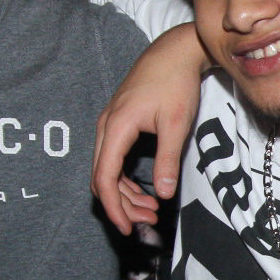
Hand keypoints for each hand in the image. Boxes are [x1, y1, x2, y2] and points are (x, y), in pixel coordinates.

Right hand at [91, 24, 208, 232]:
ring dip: (125, 193)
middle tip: (147, 221)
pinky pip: (113, 158)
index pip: (105, 177)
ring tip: (151, 209)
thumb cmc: (176, 83)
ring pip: (107, 169)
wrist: (175, 51)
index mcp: (116, 127)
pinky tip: (146, 189)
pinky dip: (126, 177)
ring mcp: (110, 124)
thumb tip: (163, 194)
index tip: (127, 228)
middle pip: (102, 177)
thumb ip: (167, 160)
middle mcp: (106, 126)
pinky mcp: (118, 123)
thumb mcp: (177, 124)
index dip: (113, 207)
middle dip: (121, 204)